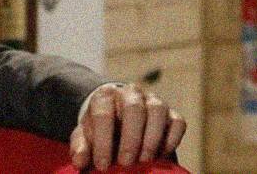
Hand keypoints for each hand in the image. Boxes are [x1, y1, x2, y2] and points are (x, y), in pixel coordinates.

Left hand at [69, 83, 185, 170]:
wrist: (120, 119)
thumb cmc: (102, 129)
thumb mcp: (86, 136)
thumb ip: (81, 147)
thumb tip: (79, 162)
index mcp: (105, 95)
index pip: (103, 114)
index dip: (102, 142)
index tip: (102, 165)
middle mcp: (130, 93)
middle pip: (133, 109)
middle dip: (130, 138)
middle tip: (125, 163)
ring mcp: (153, 101)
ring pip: (157, 111)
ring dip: (151, 138)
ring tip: (144, 160)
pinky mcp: (172, 113)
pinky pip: (177, 122)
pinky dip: (171, 139)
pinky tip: (161, 155)